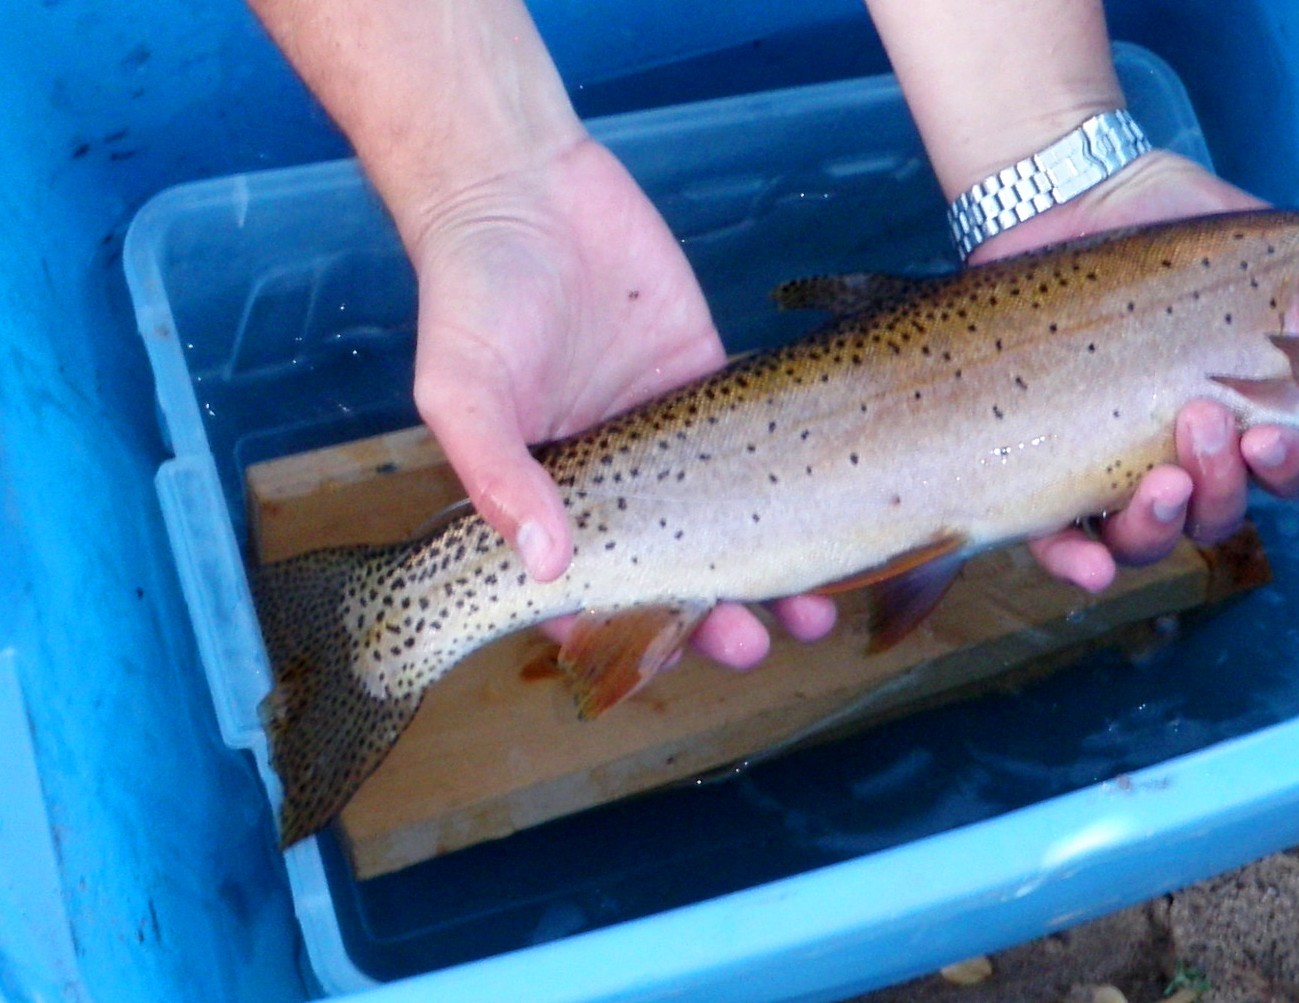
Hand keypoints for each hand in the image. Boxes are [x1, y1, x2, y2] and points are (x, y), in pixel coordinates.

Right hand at [408, 137, 835, 666]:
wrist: (521, 185)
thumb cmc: (471, 291)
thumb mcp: (461, 390)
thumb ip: (498, 474)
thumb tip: (547, 565)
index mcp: (544, 492)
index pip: (584, 586)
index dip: (620, 632)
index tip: (658, 663)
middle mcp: (611, 472)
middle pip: (670, 564)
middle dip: (707, 617)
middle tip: (745, 647)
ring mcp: (665, 428)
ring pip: (726, 518)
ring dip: (765, 570)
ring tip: (807, 616)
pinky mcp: (710, 376)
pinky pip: (760, 441)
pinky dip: (796, 485)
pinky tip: (832, 522)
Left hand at [969, 151, 1298, 588]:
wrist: (1066, 199)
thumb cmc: (1163, 227)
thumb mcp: (1249, 238)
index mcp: (1242, 412)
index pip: (1282, 470)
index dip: (1287, 468)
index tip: (1273, 433)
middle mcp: (1180, 454)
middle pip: (1218, 513)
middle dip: (1221, 483)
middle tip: (1206, 421)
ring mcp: (1108, 468)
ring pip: (1149, 539)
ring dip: (1162, 524)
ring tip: (1158, 476)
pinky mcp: (1038, 468)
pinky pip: (1059, 542)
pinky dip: (1078, 562)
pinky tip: (1092, 565)